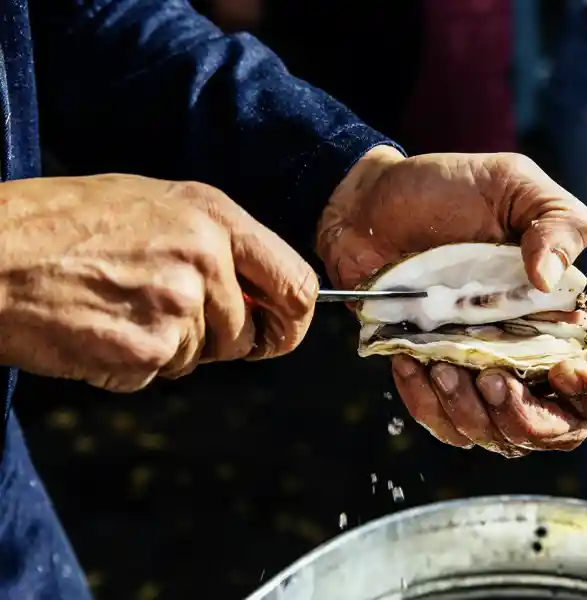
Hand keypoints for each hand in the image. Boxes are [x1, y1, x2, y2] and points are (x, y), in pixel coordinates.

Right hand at [0, 174, 317, 391]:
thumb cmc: (62, 222)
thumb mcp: (154, 204)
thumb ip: (216, 245)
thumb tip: (256, 292)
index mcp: (216, 217)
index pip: (297, 285)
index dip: (292, 320)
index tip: (276, 334)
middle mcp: (206, 260)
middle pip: (247, 334)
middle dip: (216, 339)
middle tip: (166, 320)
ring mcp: (177, 307)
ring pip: (199, 356)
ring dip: (164, 348)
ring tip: (115, 308)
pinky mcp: (145, 349)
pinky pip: (157, 374)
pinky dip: (129, 365)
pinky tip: (96, 328)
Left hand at [317, 147, 586, 455]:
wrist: (371, 202)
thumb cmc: (449, 189)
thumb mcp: (514, 183)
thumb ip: (557, 221)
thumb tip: (549, 281)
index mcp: (560, 318)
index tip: (561, 370)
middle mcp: (524, 354)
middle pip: (556, 430)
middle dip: (529, 421)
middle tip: (493, 379)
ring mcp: (476, 370)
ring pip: (495, 437)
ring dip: (472, 413)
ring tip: (442, 363)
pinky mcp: (430, 375)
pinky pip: (439, 421)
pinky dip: (425, 403)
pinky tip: (408, 359)